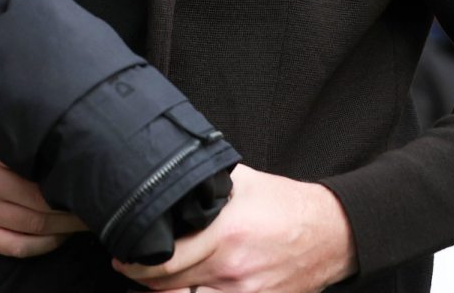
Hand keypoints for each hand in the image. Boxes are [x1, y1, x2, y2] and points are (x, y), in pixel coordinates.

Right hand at [0, 123, 85, 257]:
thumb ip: (13, 130)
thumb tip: (58, 123)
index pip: (35, 166)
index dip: (65, 174)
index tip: (88, 172)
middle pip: (41, 200)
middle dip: (73, 205)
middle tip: (95, 200)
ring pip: (34, 226)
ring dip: (65, 226)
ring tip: (84, 218)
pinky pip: (18, 247)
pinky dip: (44, 245)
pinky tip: (59, 237)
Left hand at [114, 164, 356, 292]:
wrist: (331, 235)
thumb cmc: (286, 206)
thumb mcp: (243, 182)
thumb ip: (207, 184)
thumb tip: (173, 173)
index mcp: (225, 233)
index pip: (164, 260)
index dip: (135, 262)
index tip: (122, 255)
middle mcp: (231, 268)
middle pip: (168, 286)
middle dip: (143, 278)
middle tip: (130, 266)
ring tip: (153, 282)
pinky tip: (183, 291)